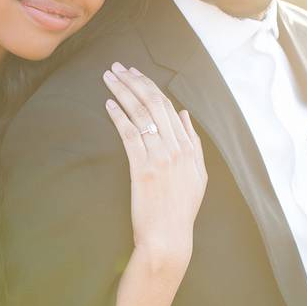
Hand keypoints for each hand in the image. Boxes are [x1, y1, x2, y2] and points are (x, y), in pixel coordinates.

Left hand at [103, 62, 207, 267]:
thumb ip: (193, 142)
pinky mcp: (142, 169)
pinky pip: (130, 135)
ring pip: (141, 115)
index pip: (169, 107)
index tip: (136, 74)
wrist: (169, 237)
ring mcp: (160, 158)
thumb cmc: (181, 210)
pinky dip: (118, 117)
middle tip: (117, 67)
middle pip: (154, 104)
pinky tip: (109, 105)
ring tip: (109, 78)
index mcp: (189, 149)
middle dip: (134, 81)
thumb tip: (185, 113)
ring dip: (123, 93)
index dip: (150, 87)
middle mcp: (176, 149)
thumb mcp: (197, 175)